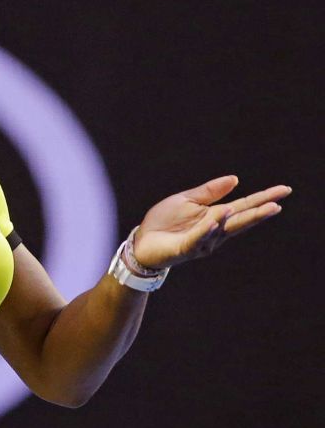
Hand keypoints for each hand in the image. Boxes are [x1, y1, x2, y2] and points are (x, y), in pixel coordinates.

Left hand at [132, 175, 291, 269]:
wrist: (142, 241)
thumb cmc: (164, 221)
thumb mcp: (187, 200)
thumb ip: (210, 191)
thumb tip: (236, 179)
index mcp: (216, 216)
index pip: (244, 206)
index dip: (263, 198)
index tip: (284, 190)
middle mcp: (214, 231)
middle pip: (241, 220)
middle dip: (259, 213)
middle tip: (277, 205)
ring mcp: (202, 241)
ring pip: (222, 229)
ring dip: (234, 218)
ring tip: (251, 208)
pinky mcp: (186, 248)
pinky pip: (199, 238)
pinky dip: (208, 229)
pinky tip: (217, 220)